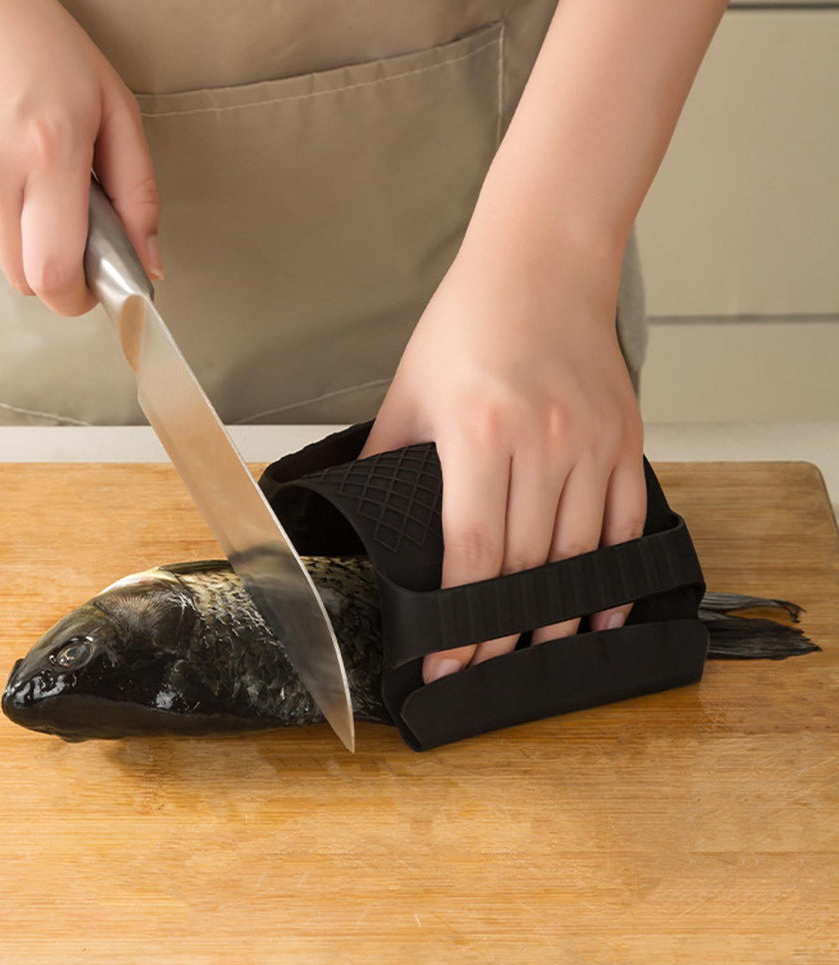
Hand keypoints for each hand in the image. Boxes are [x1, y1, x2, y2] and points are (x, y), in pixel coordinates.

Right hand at [0, 0, 161, 314]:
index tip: (91, 290)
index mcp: (49, 154)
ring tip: (29, 181)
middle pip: (25, 280)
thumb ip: (139, 194)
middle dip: (54, 273)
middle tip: (70, 234)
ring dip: (21, 240)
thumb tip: (149, 264)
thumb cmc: (39, 45)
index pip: (54, 275)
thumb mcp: (113, 108)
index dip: (77, 298)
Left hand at [358, 218, 645, 685]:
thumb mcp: (408, 392)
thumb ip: (388, 462)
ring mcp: (590, 443)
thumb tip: (368, 521)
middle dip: (501, 628)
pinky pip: (626, 523)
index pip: (471, 552)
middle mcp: (541, 444)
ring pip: (579, 555)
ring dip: (557, 614)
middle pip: (525, 565)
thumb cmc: (467, 324)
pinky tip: (598, 609)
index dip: (459, 620)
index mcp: (478, 434)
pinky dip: (615, 574)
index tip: (447, 665)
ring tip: (534, 653)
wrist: (540, 263)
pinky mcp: (625, 438)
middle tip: (483, 671)